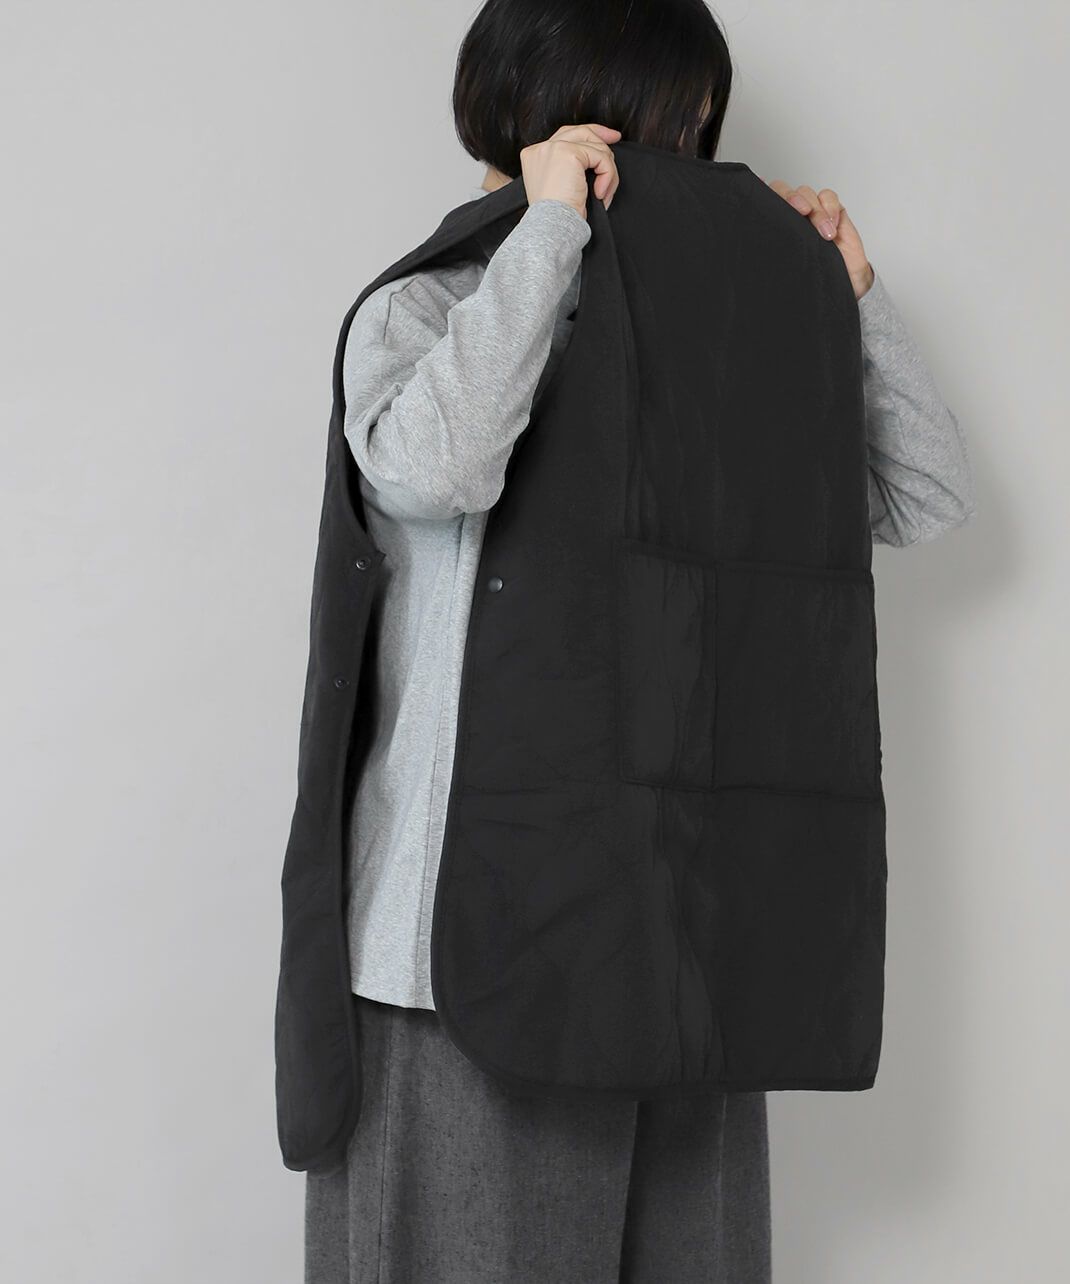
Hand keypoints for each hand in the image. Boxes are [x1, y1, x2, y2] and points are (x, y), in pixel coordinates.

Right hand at [520, 124, 621, 220]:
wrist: (551, 227)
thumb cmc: (555, 217)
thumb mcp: (559, 187)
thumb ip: (570, 167)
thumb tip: (594, 157)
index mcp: (535, 156)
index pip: (564, 136)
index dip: (586, 136)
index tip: (605, 139)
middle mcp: (541, 148)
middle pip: (578, 132)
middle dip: (600, 133)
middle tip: (615, 138)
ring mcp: (554, 148)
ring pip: (594, 146)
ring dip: (607, 170)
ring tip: (604, 192)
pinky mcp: (569, 153)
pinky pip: (600, 157)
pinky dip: (607, 175)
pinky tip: (600, 193)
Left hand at [766, 181, 874, 299]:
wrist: (843, 285)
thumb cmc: (813, 280)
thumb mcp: (787, 269)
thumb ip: (774, 250)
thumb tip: (755, 243)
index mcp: (775, 229)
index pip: (764, 204)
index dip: (764, 196)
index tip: (770, 203)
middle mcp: (791, 217)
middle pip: (785, 191)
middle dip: (793, 198)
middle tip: (802, 212)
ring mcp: (812, 212)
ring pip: (807, 193)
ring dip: (816, 211)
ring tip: (824, 235)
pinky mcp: (833, 211)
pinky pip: (828, 196)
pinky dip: (830, 208)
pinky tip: (833, 227)